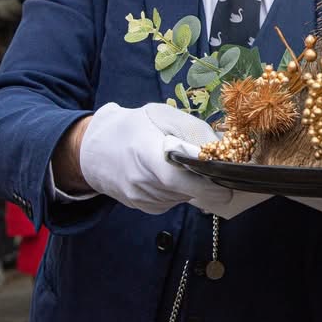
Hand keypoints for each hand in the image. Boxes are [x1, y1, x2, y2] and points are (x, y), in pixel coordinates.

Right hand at [69, 102, 241, 214]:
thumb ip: (192, 129)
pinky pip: (172, 202)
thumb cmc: (132, 126)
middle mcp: (139, 182)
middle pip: (185, 190)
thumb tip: (222, 147)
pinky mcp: (142, 207)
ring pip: (182, 197)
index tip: (226, 184)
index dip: (204, 185)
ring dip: (192, 185)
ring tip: (182, 164)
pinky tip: (169, 174)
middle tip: (215, 168)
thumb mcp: (162, 114)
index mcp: (144, 154)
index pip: (176, 178)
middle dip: (205, 182)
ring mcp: (140, 198)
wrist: (94, 149)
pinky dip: (180, 191)